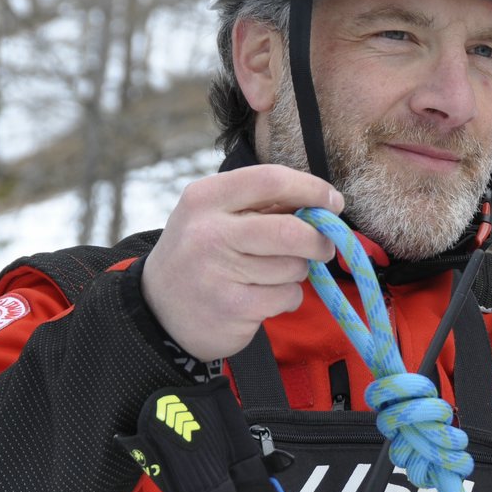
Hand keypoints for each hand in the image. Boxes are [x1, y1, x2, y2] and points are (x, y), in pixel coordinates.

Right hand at [142, 165, 343, 360]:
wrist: (158, 311)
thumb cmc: (200, 256)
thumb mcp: (215, 217)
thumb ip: (261, 206)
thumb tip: (323, 204)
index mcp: (205, 197)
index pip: (271, 180)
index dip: (312, 189)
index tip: (333, 201)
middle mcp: (208, 232)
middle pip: (291, 231)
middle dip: (319, 240)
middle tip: (324, 247)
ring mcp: (219, 272)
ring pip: (293, 267)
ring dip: (296, 273)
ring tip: (270, 276)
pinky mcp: (233, 307)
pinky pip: (288, 296)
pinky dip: (288, 298)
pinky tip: (263, 298)